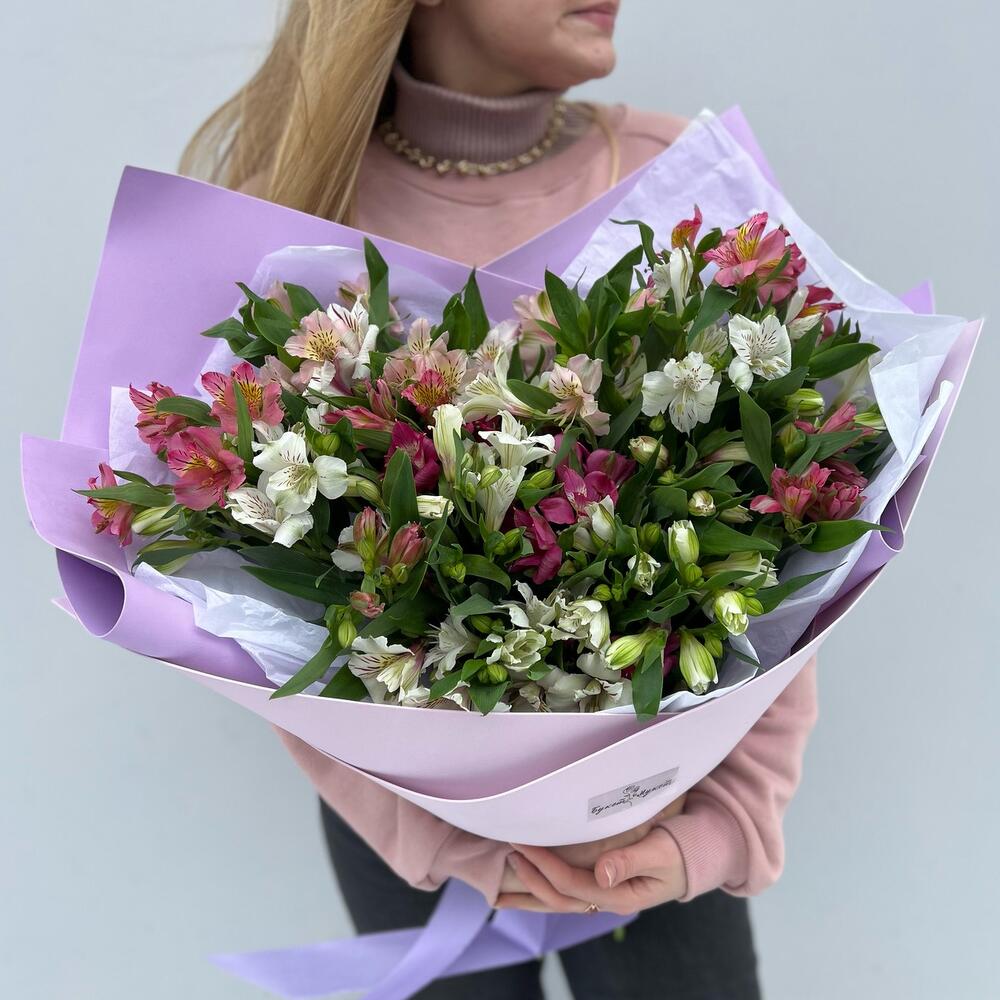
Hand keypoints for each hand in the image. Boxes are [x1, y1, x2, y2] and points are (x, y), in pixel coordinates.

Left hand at [496, 797, 687, 913]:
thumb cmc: (681, 851)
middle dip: (530, 877)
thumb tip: (601, 872)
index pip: (571, 884)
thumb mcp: (661, 852)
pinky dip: (544, 887)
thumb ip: (631, 860)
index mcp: (619, 895)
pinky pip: (567, 891)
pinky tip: (527, 879)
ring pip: (559, 900)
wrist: (698, 858)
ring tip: (505, 873)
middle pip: (558, 898)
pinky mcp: (604, 886)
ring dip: (531, 888)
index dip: (543, 865)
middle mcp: (607, 900)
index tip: (522, 843)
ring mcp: (605, 896)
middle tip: (508, 849)